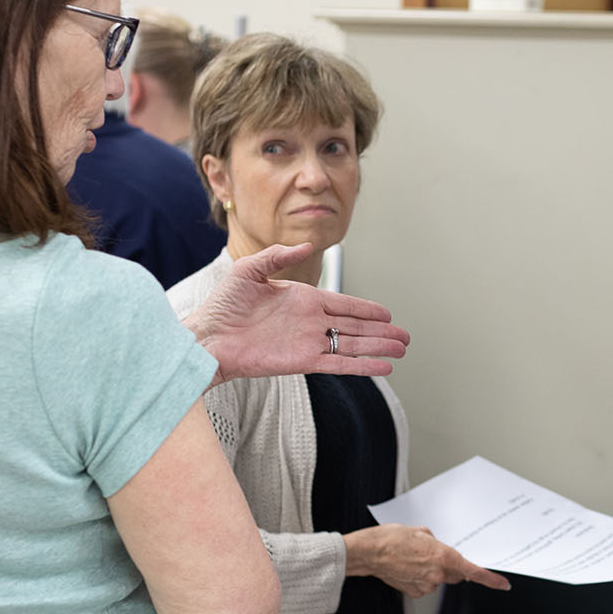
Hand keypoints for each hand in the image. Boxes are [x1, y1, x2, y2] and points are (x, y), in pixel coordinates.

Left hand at [184, 243, 409, 384]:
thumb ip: (278, 256)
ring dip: (378, 348)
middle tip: (404, 336)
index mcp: (302, 300)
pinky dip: (362, 366)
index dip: (367, 309)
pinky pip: (339, 364)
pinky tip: (382, 367)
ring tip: (401, 350)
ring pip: (352, 346)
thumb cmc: (222, 305)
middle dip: (381, 331)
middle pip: (355, 327)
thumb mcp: (249, 269)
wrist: (207, 338)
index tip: (386, 313)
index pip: (344, 304)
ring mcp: (308, 343)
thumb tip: (305, 245)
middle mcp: (309, 322)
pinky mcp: (302, 362)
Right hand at [343, 524, 511, 598]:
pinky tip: (407, 567)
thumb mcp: (420, 531)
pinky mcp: (414, 592)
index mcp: (443, 557)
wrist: (368, 553)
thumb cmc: (390, 538)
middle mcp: (437, 574)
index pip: (472, 572)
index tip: (503, 584)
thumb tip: (439, 547)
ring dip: (433, 570)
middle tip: (433, 553)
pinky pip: (426, 585)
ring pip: (439, 579)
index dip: (490, 579)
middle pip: (455, 574)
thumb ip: (436, 541)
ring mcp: (425, 585)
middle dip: (451, 565)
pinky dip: (421, 577)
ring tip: (413, 558)